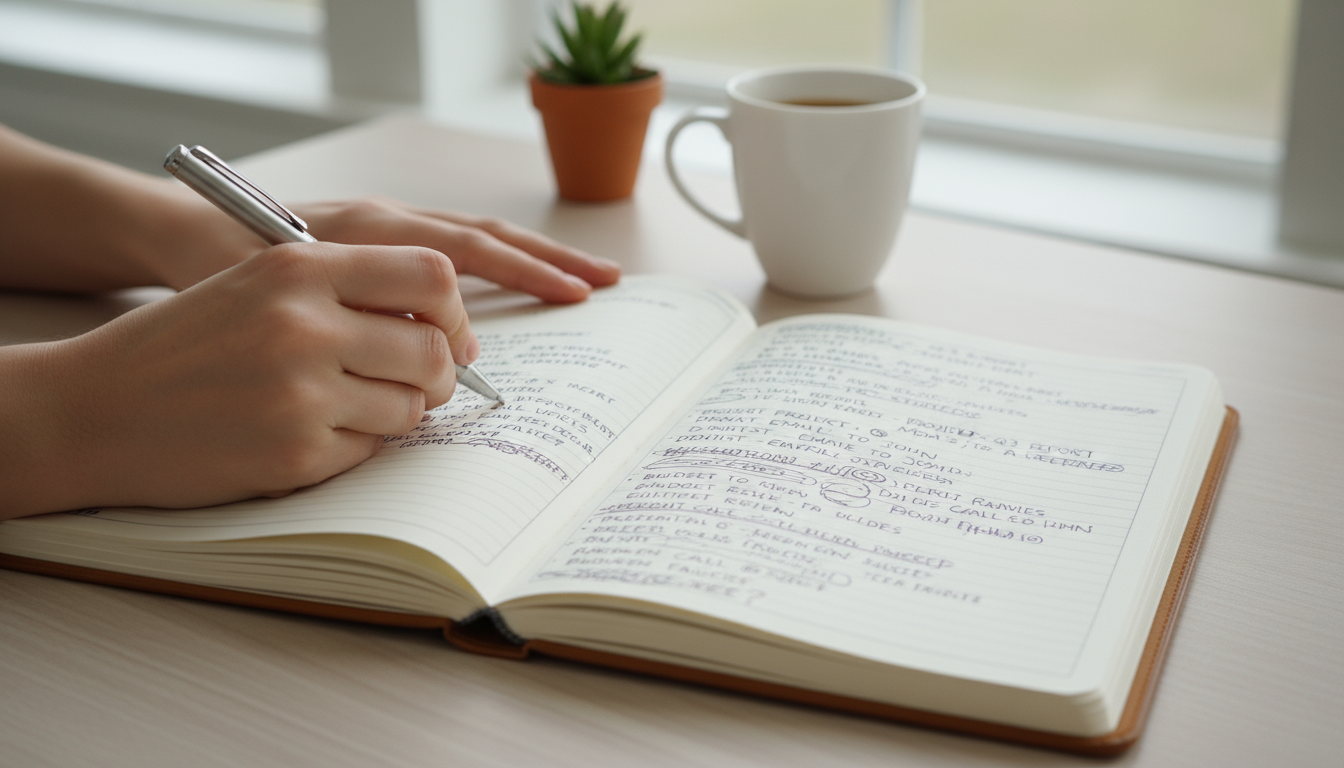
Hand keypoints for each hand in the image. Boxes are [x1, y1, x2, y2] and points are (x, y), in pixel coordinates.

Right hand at [0, 242, 470, 516]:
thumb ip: (342, 288)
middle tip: (417, 386)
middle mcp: (304, 323)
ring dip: (396, 414)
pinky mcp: (295, 453)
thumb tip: (439, 323)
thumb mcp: (254, 284)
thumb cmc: (179, 346)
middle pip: (433, 350)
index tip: (448, 335)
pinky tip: (308, 435)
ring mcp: (301, 392)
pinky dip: (353, 448)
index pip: (431, 273)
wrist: (90, 409)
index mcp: (297, 267)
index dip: (453, 312)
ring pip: (411, 408)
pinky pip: (370, 452)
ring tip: (351, 409)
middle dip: (438, 375)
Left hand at [154, 196, 621, 300]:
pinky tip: (522, 284)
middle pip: (486, 237)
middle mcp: (387, 222)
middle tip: (604, 282)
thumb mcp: (278, 295)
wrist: (178, 230)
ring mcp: (387, 227)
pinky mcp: (380, 239)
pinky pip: (452, 247)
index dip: (516, 277)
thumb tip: (440, 351)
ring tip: (586, 278)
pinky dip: (496, 264)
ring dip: (533, 258)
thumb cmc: (219, 266)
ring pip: (476, 238)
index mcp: (369, 232)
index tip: (562, 304)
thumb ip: (355, 319)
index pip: (463, 253)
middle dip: (550, 259)